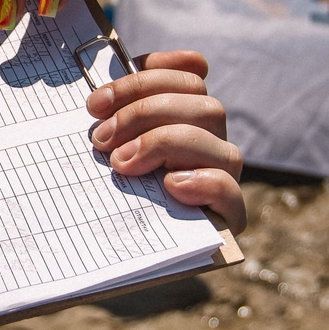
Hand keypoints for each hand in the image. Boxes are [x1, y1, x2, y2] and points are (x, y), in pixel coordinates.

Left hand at [87, 50, 245, 231]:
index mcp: (189, 115)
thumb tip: (100, 100)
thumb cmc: (116, 195)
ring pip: (213, 136)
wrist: (128, 256)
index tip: (100, 99)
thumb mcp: (111, 151)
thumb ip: (115, 121)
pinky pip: (229, 190)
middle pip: (200, 101)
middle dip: (142, 111)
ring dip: (161, 142)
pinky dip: (201, 181)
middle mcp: (211, 140)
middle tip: (101, 139)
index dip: (152, 73)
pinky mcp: (227, 215)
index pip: (189, 75)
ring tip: (122, 164)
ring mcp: (223, 175)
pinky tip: (170, 186)